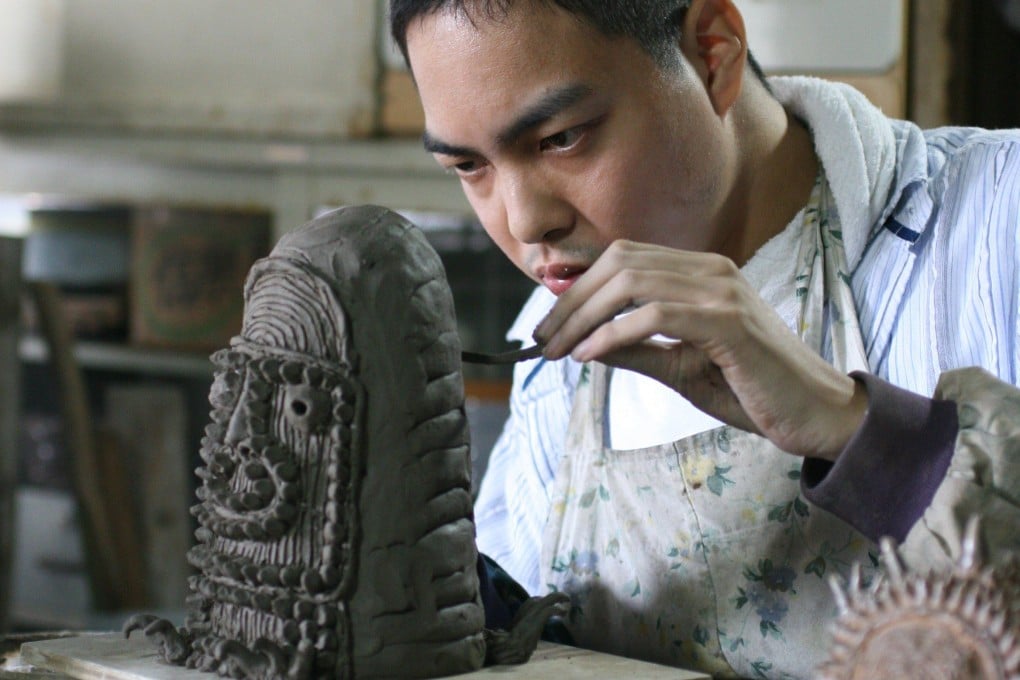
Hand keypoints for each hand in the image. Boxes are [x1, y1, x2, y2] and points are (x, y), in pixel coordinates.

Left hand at [533, 240, 866, 460]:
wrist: (814, 414)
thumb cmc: (752, 390)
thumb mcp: (680, 367)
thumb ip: (636, 348)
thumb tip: (583, 342)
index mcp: (700, 273)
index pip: (624, 259)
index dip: (578, 288)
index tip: (550, 324)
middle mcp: (710, 270)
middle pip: (619, 263)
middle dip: (572, 302)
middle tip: (544, 340)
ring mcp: (722, 290)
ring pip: (631, 281)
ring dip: (584, 317)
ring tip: (558, 350)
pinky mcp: (730, 320)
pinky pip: (656, 314)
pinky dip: (614, 333)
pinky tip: (590, 356)